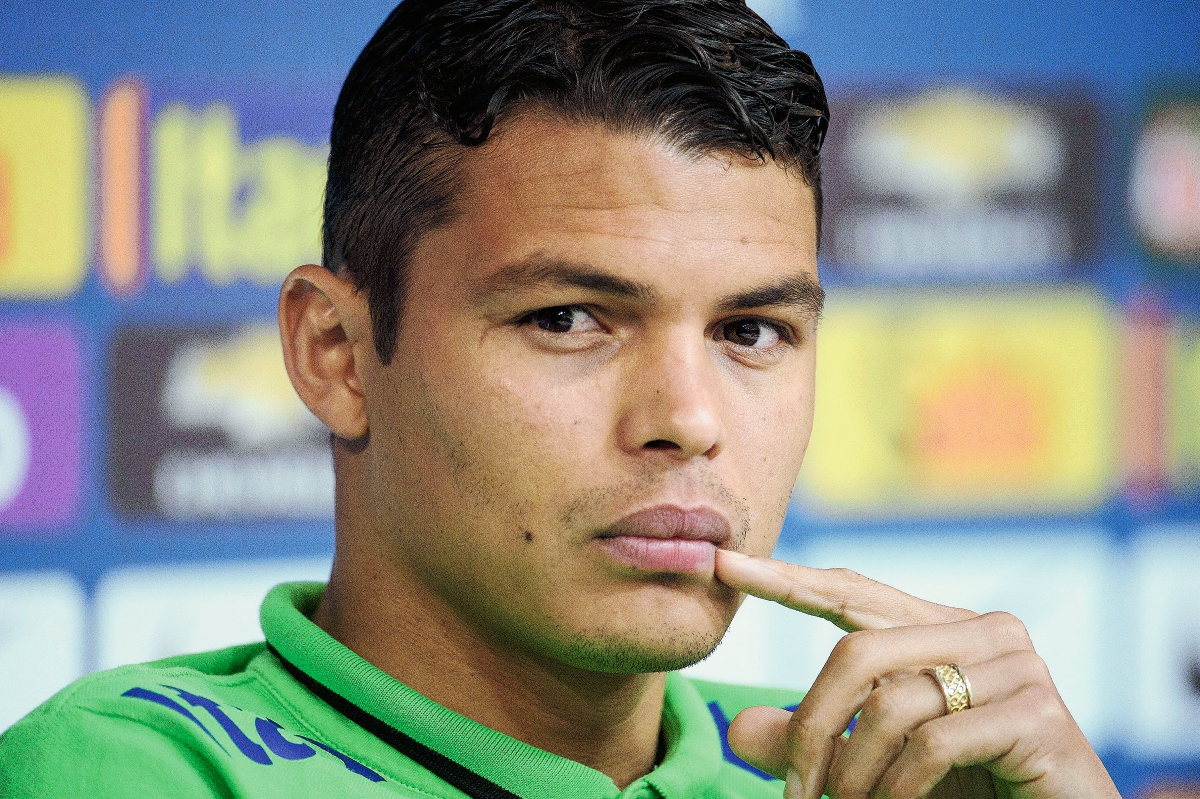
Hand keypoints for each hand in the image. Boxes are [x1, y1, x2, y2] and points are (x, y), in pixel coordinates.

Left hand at [713, 551, 1119, 798]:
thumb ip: (812, 743)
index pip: (852, 593)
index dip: (787, 580)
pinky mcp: (1040, 716)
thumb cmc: (968, 794)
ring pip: (890, 702)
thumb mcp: (876, 765)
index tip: (723, 565)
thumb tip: (737, 729)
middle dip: (813, 726)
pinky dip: (899, 788)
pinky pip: (935, 743)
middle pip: (858, 650)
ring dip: (854, 772)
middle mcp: (984, 631)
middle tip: (795, 793)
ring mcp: (1018, 668)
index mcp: (943, 628)